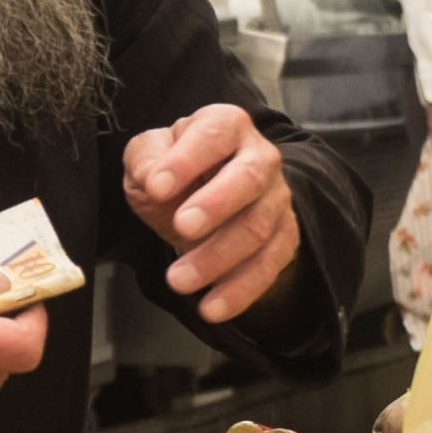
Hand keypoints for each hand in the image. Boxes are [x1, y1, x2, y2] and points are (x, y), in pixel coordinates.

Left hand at [123, 106, 303, 322]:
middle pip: (249, 177)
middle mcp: (260, 157)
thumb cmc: (177, 174)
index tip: (155, 187)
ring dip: (218, 257)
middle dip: (216, 204)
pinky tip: (211, 307)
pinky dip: (240, 290)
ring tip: (178, 280)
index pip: (213, 134)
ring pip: (258, 227)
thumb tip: (154, 178)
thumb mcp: (149, 157)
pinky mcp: (285, 237)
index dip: (186, 160)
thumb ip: (146, 160)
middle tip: (181, 227)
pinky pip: (270, 265)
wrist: (207, 203)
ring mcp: (277, 199)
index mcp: (226, 126)